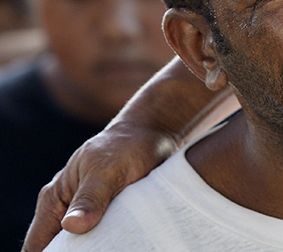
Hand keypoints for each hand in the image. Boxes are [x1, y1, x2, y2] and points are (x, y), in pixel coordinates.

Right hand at [21, 57, 238, 250]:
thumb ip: (91, 197)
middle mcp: (67, 210)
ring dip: (100, 249)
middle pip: (62, 250)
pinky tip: (127, 244)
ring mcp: (89, 214)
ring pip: (87, 246)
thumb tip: (72, 226)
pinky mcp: (111, 216)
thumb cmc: (126, 145)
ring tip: (118, 246)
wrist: (155, 132)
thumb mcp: (108, 169)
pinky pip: (108, 239)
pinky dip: (115, 244)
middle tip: (107, 251)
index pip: (38, 245)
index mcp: (55, 200)